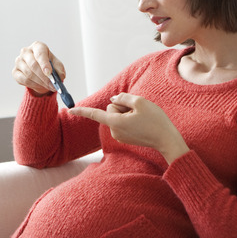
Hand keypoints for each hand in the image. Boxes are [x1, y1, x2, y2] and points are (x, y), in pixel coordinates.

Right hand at [12, 41, 66, 94]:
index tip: (49, 72)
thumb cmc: (49, 64)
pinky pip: (24, 80)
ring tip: (49, 86)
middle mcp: (26, 52)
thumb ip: (59, 70)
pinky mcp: (15, 71)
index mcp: (37, 46)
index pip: (40, 53)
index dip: (44, 63)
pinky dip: (34, 85)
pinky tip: (40, 85)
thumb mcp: (57, 65)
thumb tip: (61, 77)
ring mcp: (18, 61)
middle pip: (33, 65)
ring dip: (40, 82)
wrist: (39, 70)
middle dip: (44, 77)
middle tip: (53, 85)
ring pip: (29, 74)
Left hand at [69, 93, 188, 163]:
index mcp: (115, 122)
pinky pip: (123, 122)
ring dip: (128, 113)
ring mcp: (119, 135)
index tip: (69, 110)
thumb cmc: (155, 120)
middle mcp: (114, 131)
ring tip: (142, 119)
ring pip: (117, 115)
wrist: (166, 140)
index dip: (82, 111)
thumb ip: (124, 97)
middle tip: (138, 112)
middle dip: (122, 106)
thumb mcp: (140, 102)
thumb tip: (114, 100)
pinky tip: (142, 123)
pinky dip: (130, 119)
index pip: (95, 114)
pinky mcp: (125, 137)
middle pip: (111, 108)